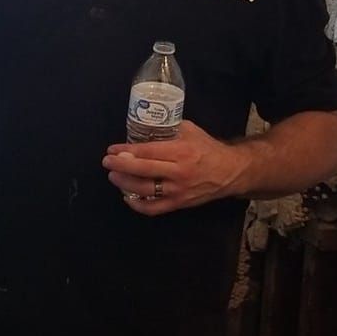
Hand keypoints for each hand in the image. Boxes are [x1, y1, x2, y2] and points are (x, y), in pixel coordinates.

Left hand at [103, 121, 247, 214]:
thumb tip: (143, 126)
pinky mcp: (179, 204)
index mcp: (181, 151)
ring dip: (124, 184)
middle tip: (107, 162)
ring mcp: (178, 191)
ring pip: (144, 190)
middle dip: (120, 166)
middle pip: (142, 171)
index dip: (126, 151)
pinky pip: (153, 209)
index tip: (112, 150)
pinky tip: (128, 196)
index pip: (147, 152)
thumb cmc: (207, 149)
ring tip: (114, 177)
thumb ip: (168, 129)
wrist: (229, 172)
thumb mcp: (190, 131)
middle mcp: (179, 172)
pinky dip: (137, 205)